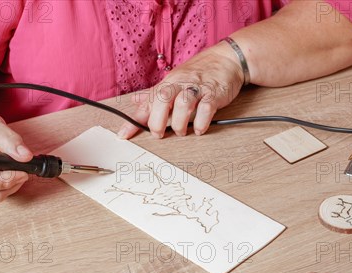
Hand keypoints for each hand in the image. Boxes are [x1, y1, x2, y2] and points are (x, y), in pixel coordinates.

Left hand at [117, 42, 243, 138]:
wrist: (227, 59)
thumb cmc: (200, 71)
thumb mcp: (174, 80)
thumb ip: (154, 93)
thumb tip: (135, 101)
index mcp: (169, 82)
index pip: (148, 102)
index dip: (134, 120)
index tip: (123, 134)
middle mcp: (181, 84)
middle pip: (163, 99)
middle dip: (158, 120)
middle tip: (158, 134)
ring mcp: (198, 88)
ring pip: (183, 103)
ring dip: (180, 122)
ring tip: (181, 131)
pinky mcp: (214, 93)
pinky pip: (207, 107)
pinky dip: (201, 121)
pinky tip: (199, 129)